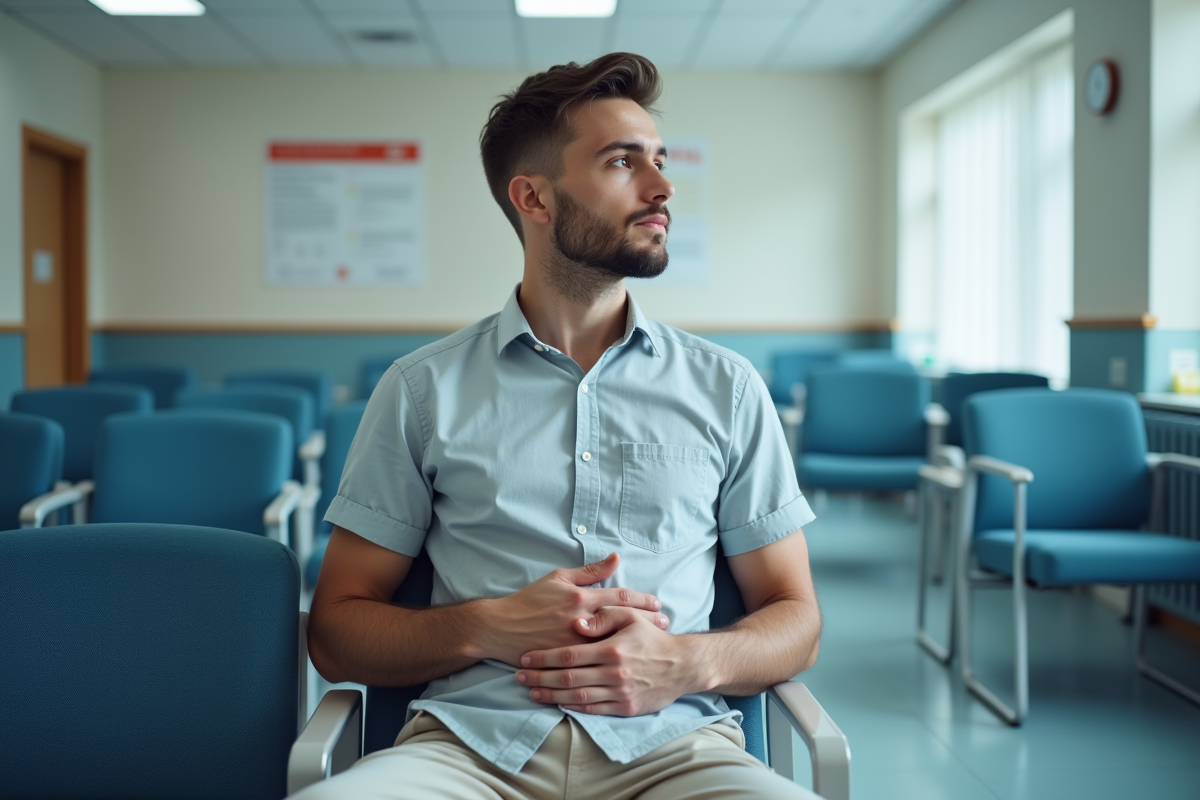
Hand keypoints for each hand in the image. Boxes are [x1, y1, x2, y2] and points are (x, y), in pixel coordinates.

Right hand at [478, 553, 667, 665]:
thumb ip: (589, 571)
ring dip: (634, 643)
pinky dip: (613, 661)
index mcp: (580, 598)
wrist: (500, 628)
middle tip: (665, 624)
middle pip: (623, 622)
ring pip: (613, 643)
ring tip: (653, 644)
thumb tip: (616, 558)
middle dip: (646, 623)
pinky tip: (626, 662)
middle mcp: (581, 621)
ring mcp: (574, 644)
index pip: (619, 598)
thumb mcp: (558, 578)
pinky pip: (595, 663)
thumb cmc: (529, 601)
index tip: (658, 604)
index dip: (642, 601)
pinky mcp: (566, 662)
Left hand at [515, 607, 690, 715]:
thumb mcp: (631, 618)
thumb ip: (603, 616)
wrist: (682, 665)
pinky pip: (593, 709)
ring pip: (577, 697)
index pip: (569, 655)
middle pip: (567, 678)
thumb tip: (576, 622)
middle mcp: (613, 673)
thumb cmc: (653, 638)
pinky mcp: (625, 707)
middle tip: (519, 677)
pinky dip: (572, 708)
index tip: (526, 657)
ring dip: (550, 695)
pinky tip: (558, 702)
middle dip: (539, 678)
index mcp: (612, 649)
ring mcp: (619, 692)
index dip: (544, 657)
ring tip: (532, 692)